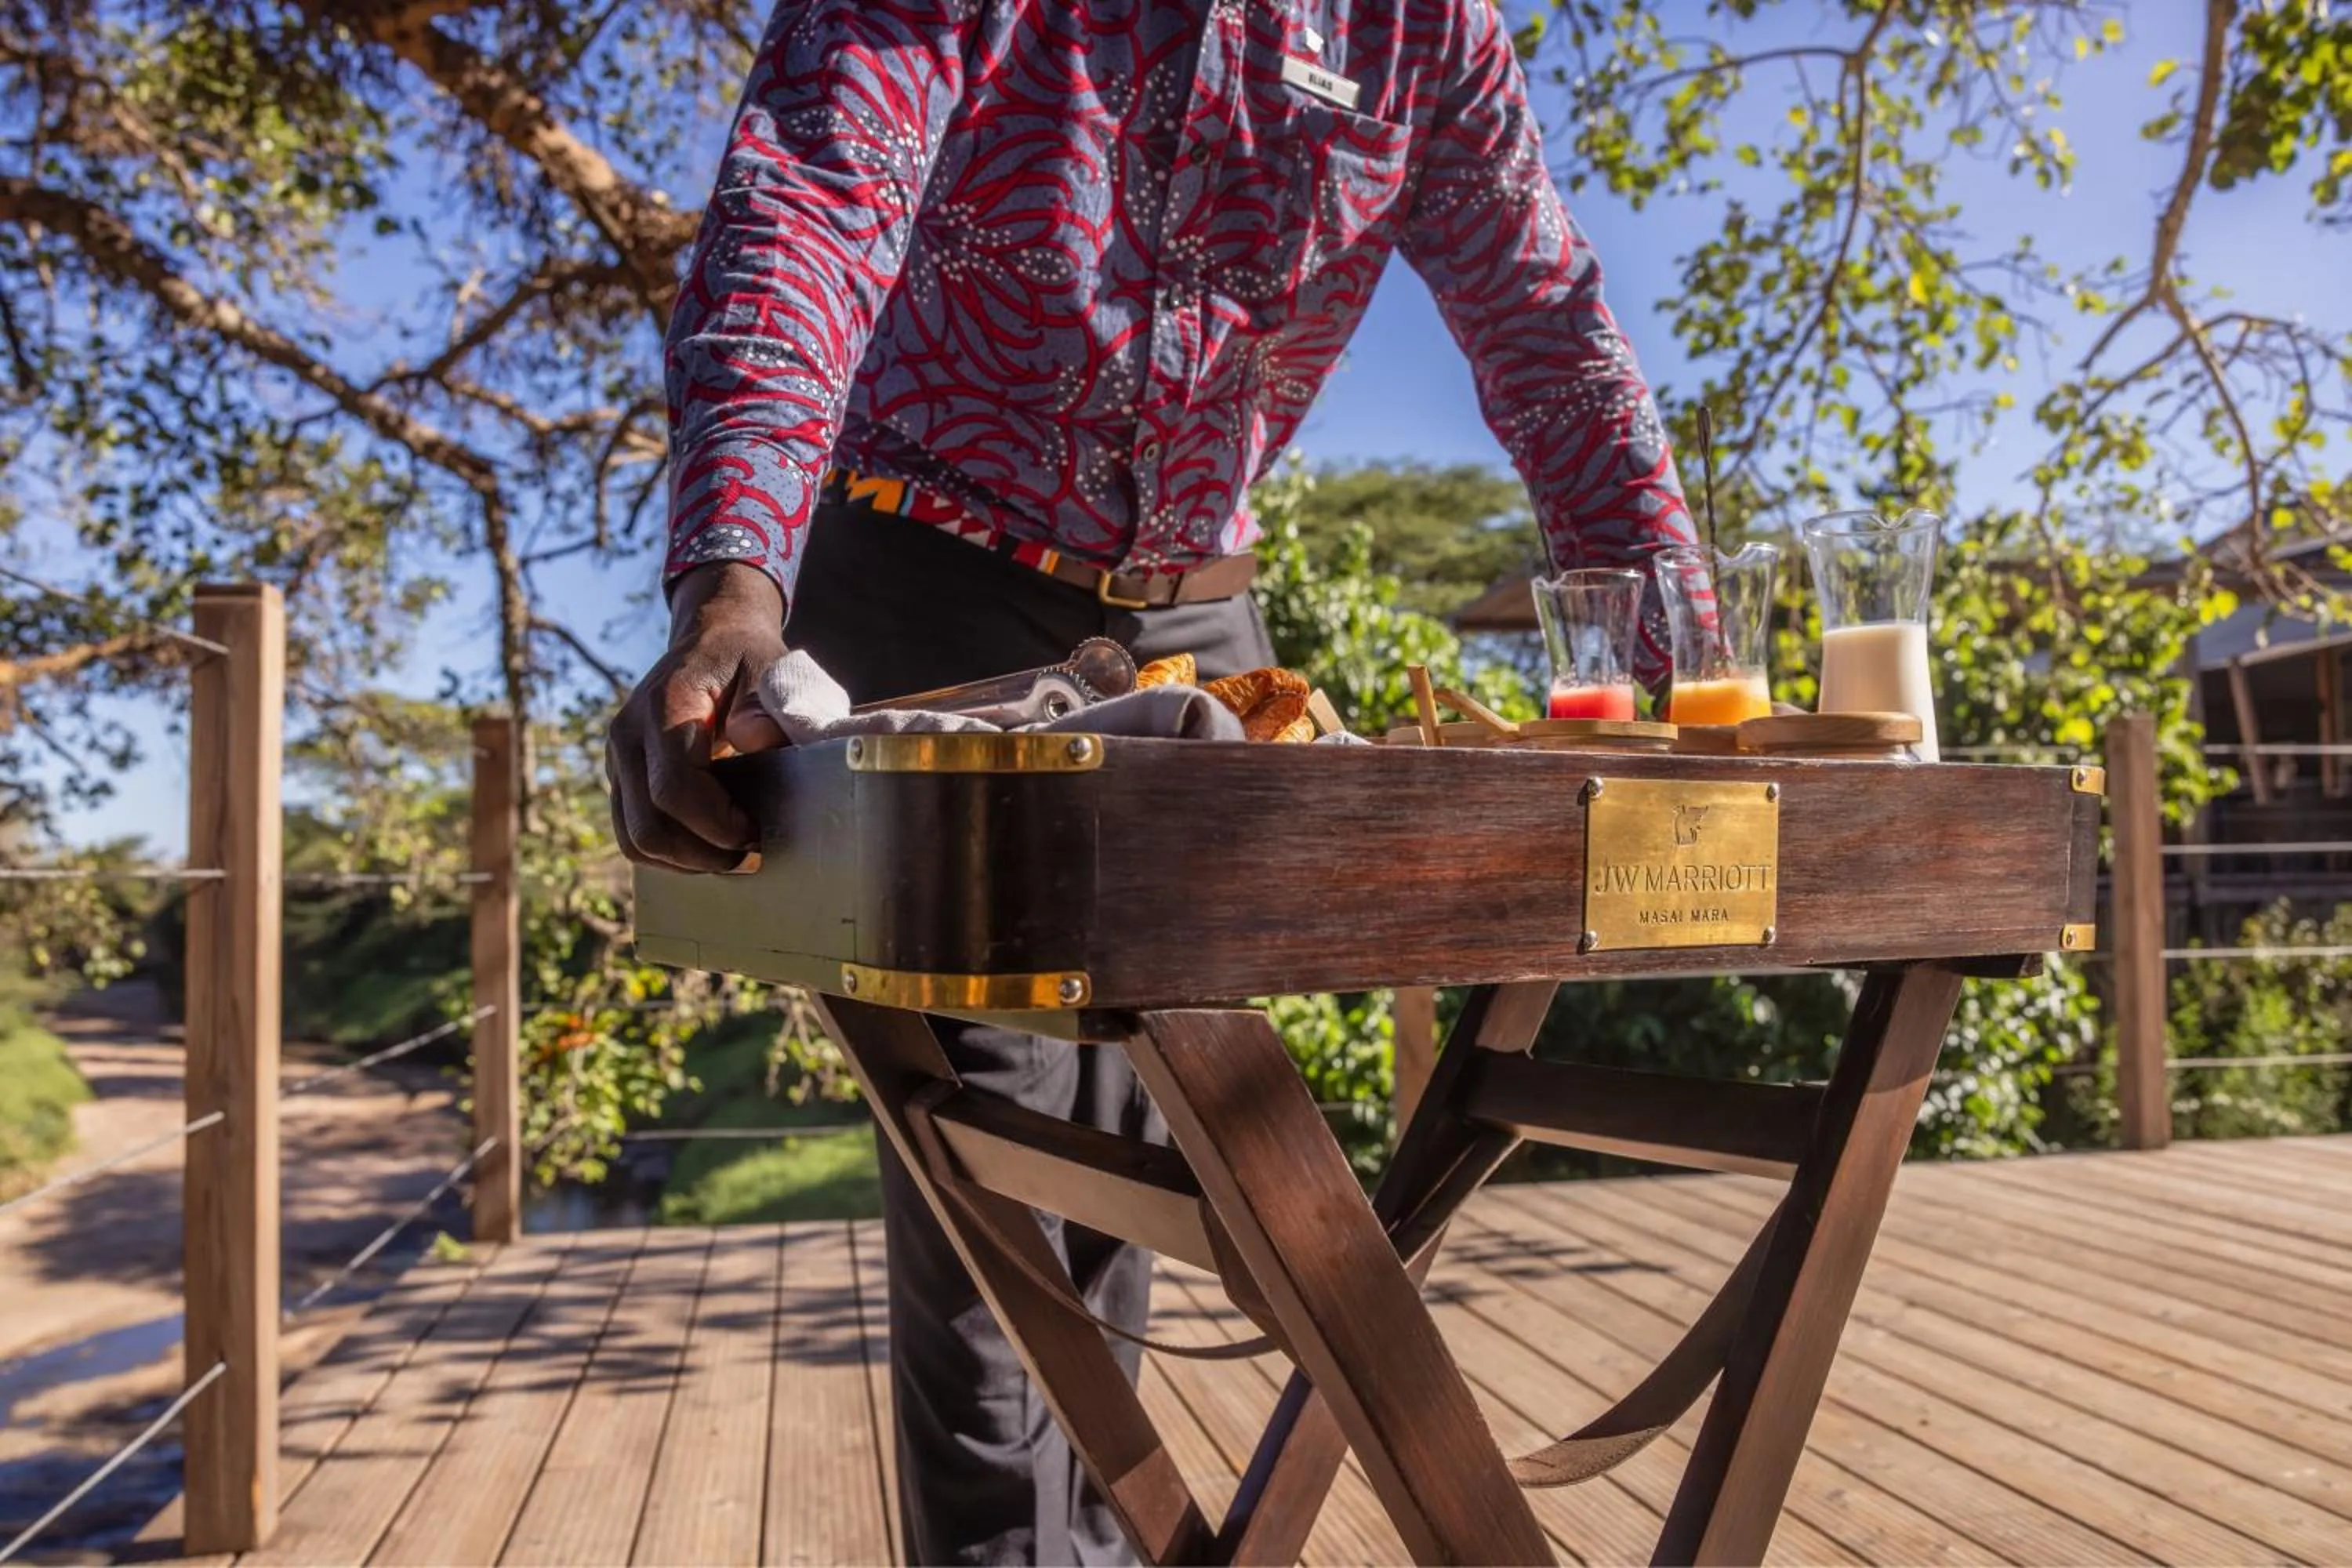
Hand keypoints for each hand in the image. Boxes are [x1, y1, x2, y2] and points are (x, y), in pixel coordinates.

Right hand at [606, 562, 789, 870]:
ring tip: (733, 856)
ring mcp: (617, 758)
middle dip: (703, 854)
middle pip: (649, 826)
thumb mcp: (772, 670)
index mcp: (663, 706)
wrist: (712, 639)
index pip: (674, 788)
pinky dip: (671, 853)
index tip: (757, 831)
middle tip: (751, 855)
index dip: (717, 825)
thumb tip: (754, 740)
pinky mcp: (621, 777)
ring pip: (634, 839)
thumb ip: (770, 706)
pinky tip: (710, 847)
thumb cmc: (748, 659)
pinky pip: (633, 832)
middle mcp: (627, 734)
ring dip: (686, 860)